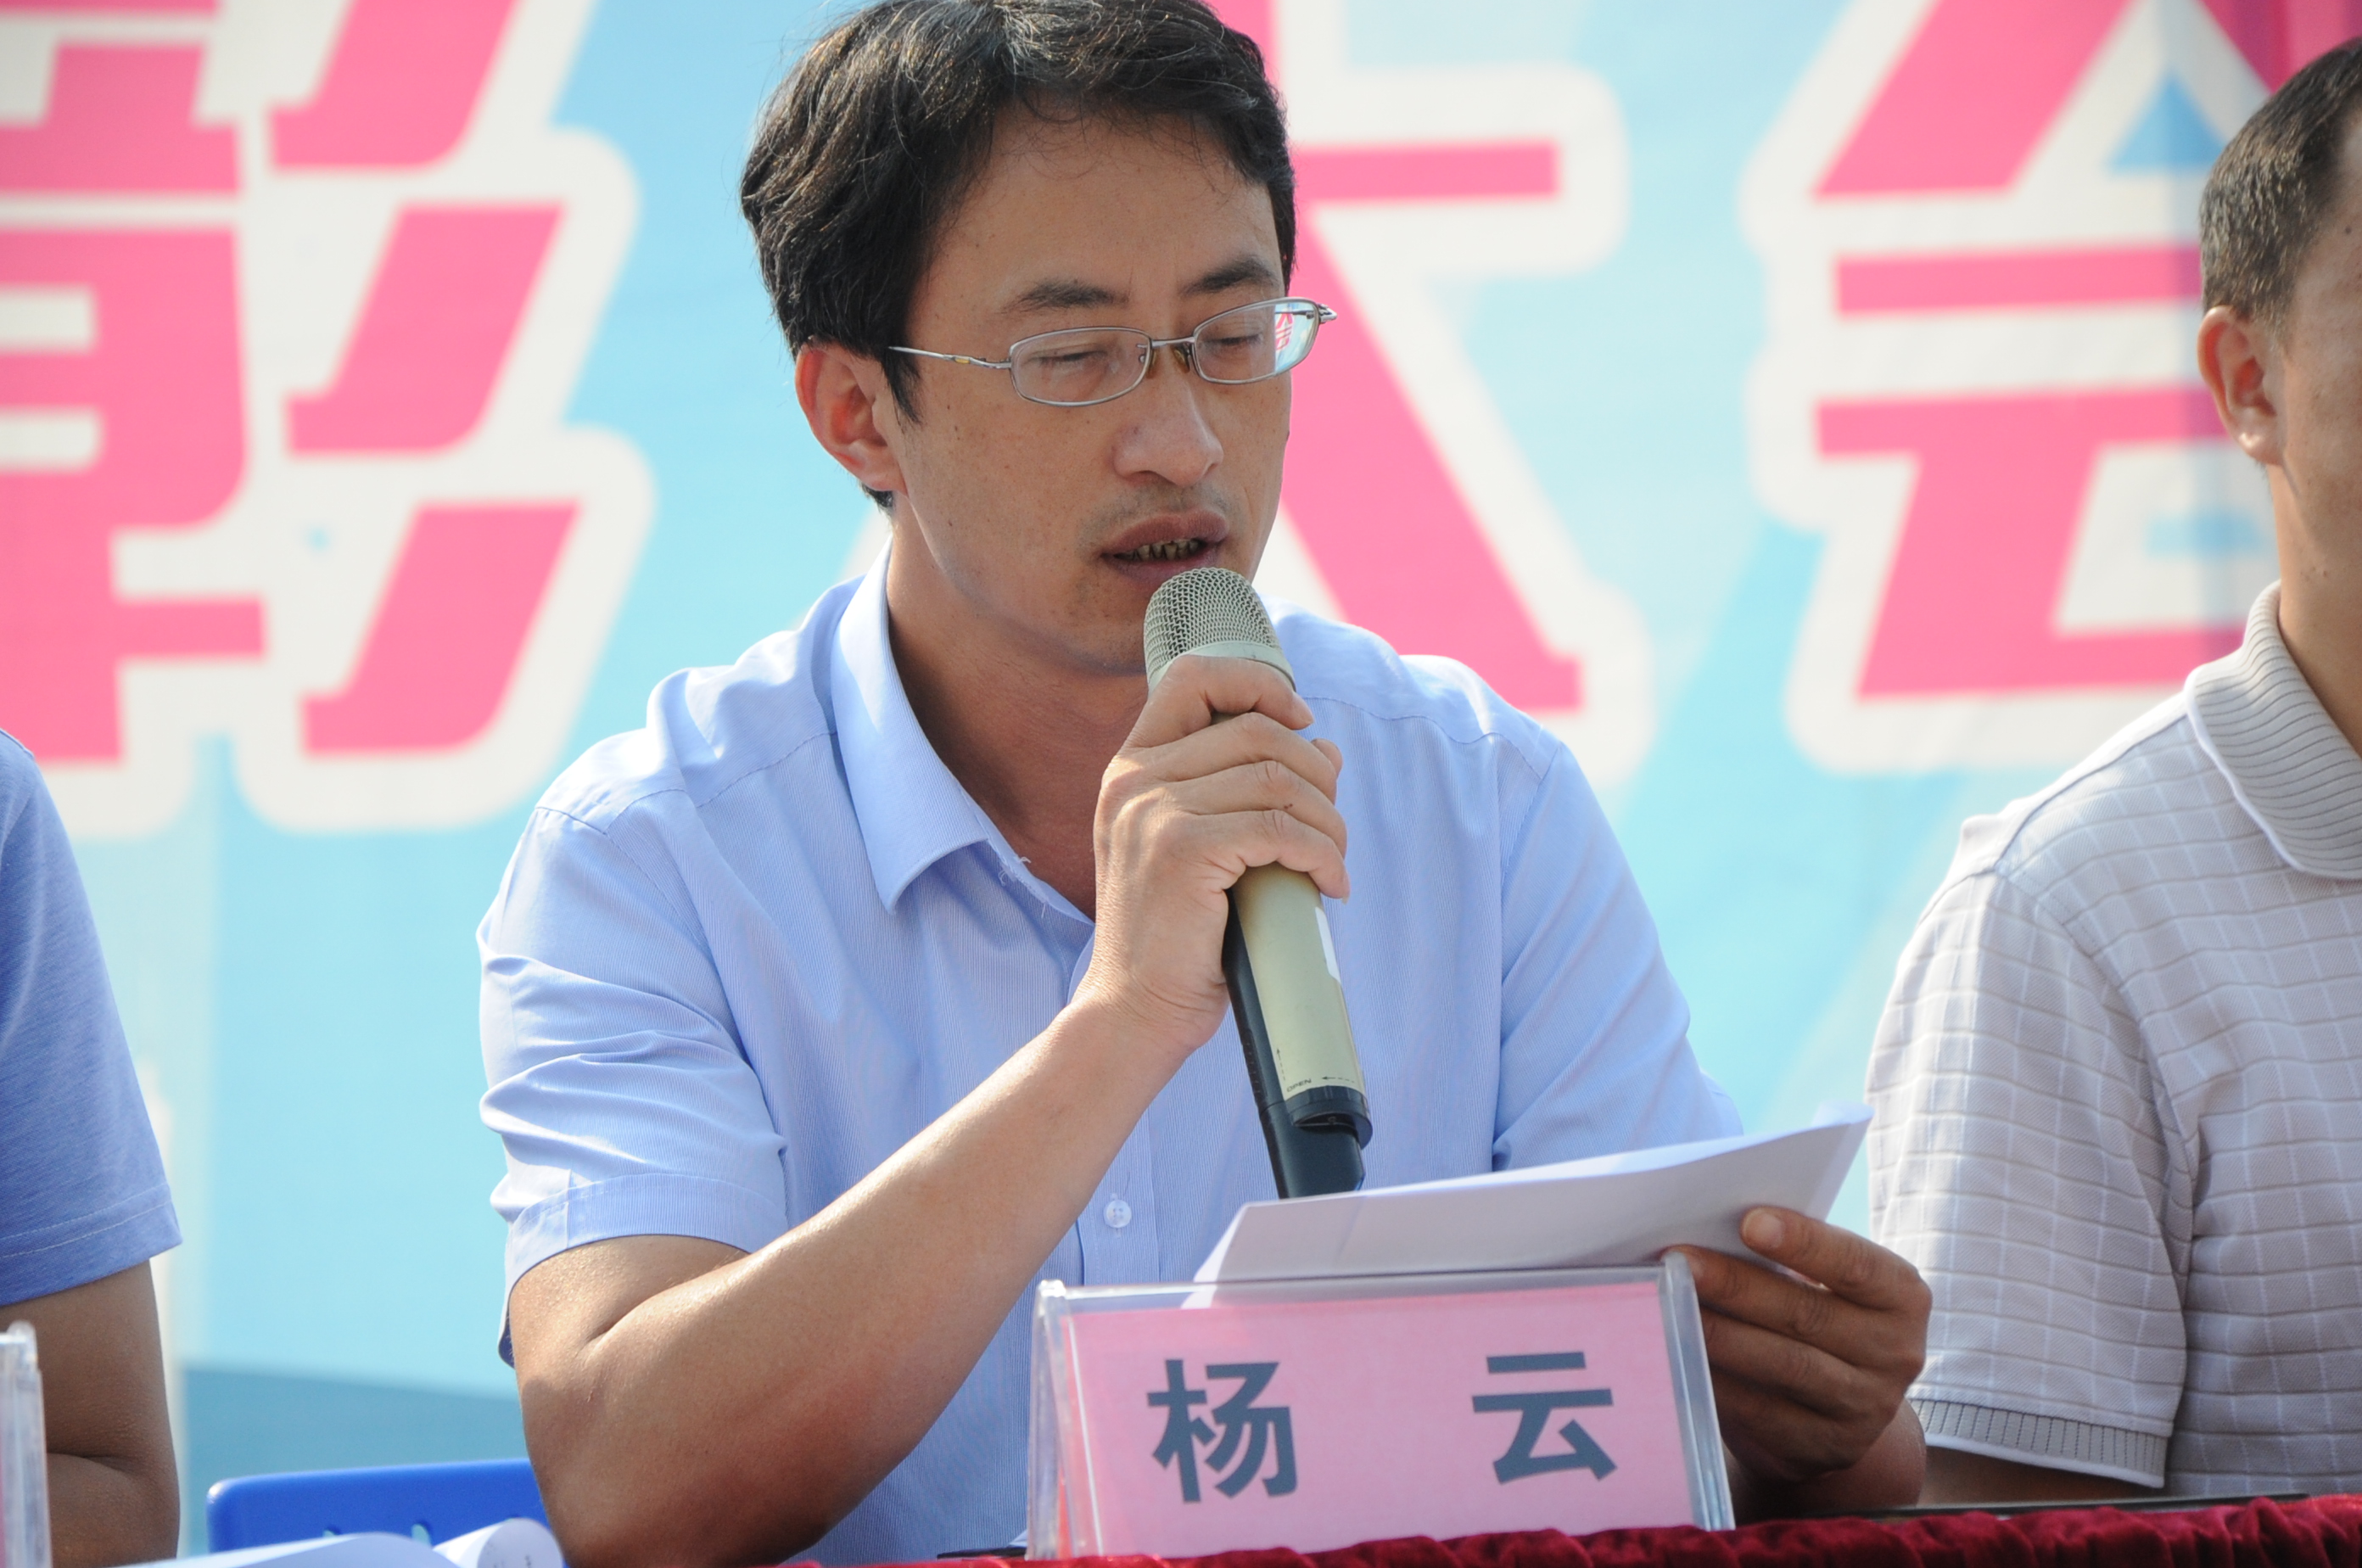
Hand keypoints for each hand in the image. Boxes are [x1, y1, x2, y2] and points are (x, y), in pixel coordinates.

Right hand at [1074, 653, 1346, 1068]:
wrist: (1134, 1009)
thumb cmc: (1177, 935)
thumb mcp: (1202, 846)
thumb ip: (1245, 790)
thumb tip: (1326, 747)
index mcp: (1132, 768)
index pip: (1193, 677)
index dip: (1258, 684)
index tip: (1301, 722)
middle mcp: (1134, 780)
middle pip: (1256, 731)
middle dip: (1315, 774)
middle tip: (1330, 826)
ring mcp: (1153, 812)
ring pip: (1277, 780)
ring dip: (1327, 821)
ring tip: (1333, 861)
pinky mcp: (1182, 851)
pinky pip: (1280, 830)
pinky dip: (1321, 855)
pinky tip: (1330, 884)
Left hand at [1673, 1208, 1928, 1505]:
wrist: (1840, 1408)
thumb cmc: (1819, 1316)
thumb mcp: (1828, 1286)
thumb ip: (1791, 1258)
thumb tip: (1712, 1228)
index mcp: (1901, 1298)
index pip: (1856, 1265)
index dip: (1805, 1243)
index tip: (1750, 1221)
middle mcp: (1895, 1354)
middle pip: (1808, 1315)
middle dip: (1736, 1286)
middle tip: (1680, 1262)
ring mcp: (1864, 1407)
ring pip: (1784, 1366)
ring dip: (1721, 1334)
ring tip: (1672, 1306)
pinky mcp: (1826, 1447)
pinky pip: (1763, 1412)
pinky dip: (1718, 1383)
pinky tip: (1682, 1357)